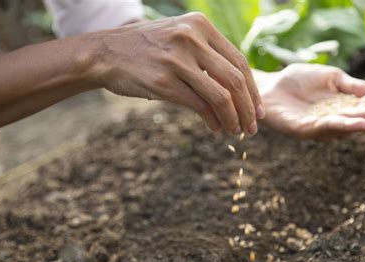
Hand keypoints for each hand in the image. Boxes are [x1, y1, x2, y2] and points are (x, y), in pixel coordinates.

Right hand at [92, 13, 264, 134]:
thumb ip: (207, 54)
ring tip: (237, 131)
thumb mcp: (180, 38)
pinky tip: (217, 129)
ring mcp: (177, 60)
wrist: (106, 53)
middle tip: (253, 127)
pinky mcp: (164, 82)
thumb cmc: (147, 49)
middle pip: (235, 79)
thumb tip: (237, 86)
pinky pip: (199, 105)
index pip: (239, 61)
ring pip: (221, 96)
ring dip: (234, 119)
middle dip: (248, 108)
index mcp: (200, 26)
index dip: (253, 89)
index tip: (258, 110)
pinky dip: (213, 121)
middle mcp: (191, 39)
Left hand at [257, 64, 364, 140]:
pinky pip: (324, 128)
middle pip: (361, 116)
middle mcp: (336, 118)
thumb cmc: (299, 80)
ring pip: (345, 126)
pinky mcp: (304, 130)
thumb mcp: (331, 77)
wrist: (269, 85)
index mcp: (344, 104)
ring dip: (363, 121)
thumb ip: (351, 85)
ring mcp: (321, 126)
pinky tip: (357, 123)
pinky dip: (341, 126)